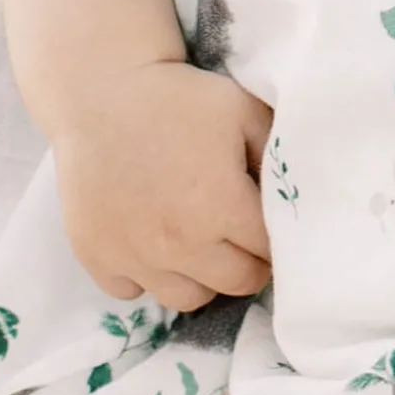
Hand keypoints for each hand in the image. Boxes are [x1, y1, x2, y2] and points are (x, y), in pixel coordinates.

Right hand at [49, 58, 275, 310]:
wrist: (104, 95)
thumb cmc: (181, 99)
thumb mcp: (245, 113)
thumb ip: (275, 155)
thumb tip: (296, 190)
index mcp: (222, 207)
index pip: (269, 251)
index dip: (279, 242)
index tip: (275, 231)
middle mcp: (181, 243)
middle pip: (235, 283)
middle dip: (251, 266)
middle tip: (247, 243)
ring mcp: (136, 257)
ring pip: (186, 299)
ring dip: (203, 278)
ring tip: (203, 247)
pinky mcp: (97, 259)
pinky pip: (134, 291)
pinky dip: (148, 276)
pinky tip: (154, 244)